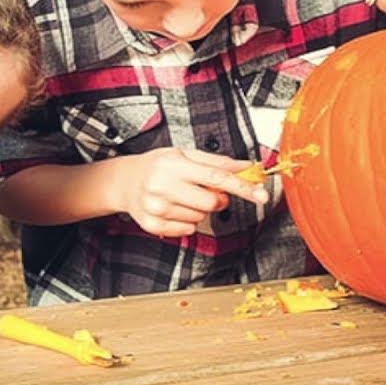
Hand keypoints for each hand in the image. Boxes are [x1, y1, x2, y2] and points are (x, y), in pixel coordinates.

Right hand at [112, 148, 269, 237]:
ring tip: (181, 196)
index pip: (217, 177)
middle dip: (216, 198)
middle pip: (211, 202)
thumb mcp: (185, 155)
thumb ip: (218, 162)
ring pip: (200, 217)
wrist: (124, 181)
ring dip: (198, 209)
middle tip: (204, 190)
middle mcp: (162, 185)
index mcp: (174, 164)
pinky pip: (187, 229)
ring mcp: (156, 207)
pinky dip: (186, 221)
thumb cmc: (158, 165)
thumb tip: (247, 168)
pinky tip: (173, 208)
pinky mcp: (153, 225)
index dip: (242, 186)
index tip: (261, 194)